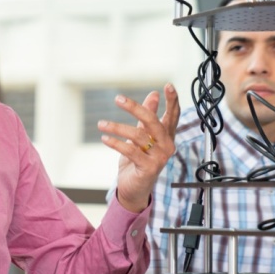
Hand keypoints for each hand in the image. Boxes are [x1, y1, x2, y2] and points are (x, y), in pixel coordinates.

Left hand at [98, 83, 179, 212]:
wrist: (135, 188)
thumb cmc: (138, 160)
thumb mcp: (142, 136)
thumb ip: (148, 116)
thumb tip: (153, 95)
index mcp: (167, 136)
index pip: (173, 115)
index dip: (172, 100)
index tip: (168, 85)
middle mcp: (167, 145)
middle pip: (153, 122)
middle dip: (136, 109)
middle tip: (118, 99)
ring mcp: (159, 157)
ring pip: (138, 136)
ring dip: (117, 128)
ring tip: (101, 124)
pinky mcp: (149, 168)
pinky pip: (131, 151)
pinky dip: (116, 143)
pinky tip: (105, 138)